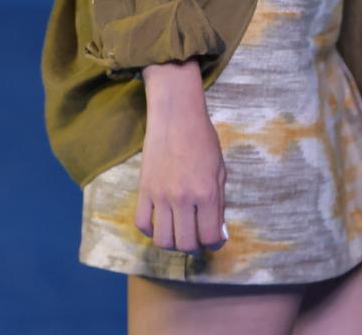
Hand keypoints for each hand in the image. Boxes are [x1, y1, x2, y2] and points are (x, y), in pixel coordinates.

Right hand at [134, 59, 227, 252]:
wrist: (175, 116)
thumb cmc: (203, 139)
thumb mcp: (219, 170)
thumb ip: (219, 203)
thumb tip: (218, 233)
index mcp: (206, 193)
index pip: (210, 237)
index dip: (214, 243)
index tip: (213, 239)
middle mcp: (183, 198)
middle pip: (185, 244)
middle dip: (193, 246)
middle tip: (195, 235)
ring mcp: (160, 195)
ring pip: (162, 240)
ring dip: (172, 242)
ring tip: (178, 231)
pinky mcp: (143, 190)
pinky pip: (142, 223)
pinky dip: (150, 230)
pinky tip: (159, 221)